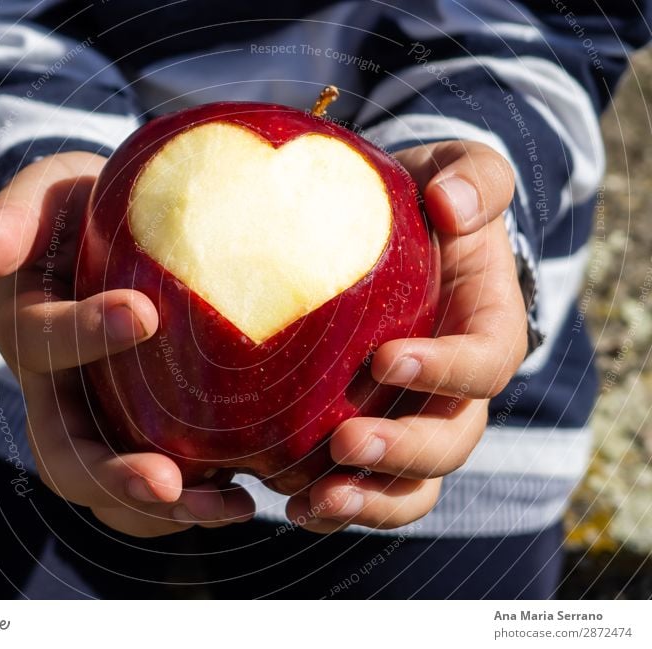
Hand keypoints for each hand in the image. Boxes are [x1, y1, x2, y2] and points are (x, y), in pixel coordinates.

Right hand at [0, 152, 254, 536]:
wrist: (104, 238)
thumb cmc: (81, 213)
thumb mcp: (43, 196)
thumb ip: (13, 216)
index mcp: (29, 329)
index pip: (43, 339)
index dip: (85, 334)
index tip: (145, 315)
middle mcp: (58, 391)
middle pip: (67, 453)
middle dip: (112, 474)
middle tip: (166, 482)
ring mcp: (102, 418)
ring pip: (111, 490)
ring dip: (164, 510)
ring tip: (230, 507)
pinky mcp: (146, 429)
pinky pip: (160, 482)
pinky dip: (196, 501)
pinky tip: (246, 497)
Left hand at [286, 140, 526, 532]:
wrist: (392, 235)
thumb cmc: (425, 203)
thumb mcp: (458, 172)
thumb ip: (474, 179)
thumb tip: (451, 205)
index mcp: (487, 328)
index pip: (487, 362)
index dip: (446, 372)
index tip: (388, 360)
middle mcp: (457, 389)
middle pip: (451, 441)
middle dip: (402, 452)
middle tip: (344, 443)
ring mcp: (415, 419)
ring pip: (412, 485)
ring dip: (368, 500)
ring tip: (311, 503)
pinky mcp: (373, 435)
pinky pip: (366, 488)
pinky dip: (334, 505)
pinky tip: (290, 504)